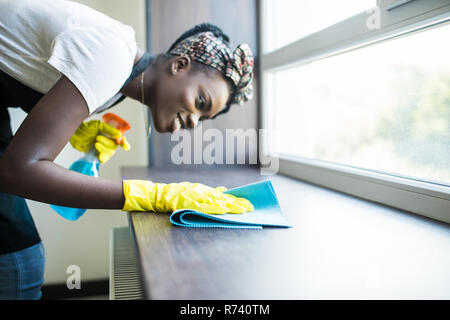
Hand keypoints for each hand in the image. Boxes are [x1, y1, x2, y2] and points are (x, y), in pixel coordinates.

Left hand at [70, 120, 129, 162]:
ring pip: (110, 152)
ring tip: (95, 144)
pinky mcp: (97, 153)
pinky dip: (103, 158)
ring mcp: (103, 147)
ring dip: (103, 149)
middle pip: (114, 146)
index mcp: (110, 132)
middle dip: (107, 143)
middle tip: (98, 138)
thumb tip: (119, 135)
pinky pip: (104, 158)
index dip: (124, 142)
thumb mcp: (98, 125)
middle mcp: (108, 140)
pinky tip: (99, 156)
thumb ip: (109, 130)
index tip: (125, 146)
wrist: (74, 134)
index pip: (120, 138)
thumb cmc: (85, 127)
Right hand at [122, 180, 253, 213]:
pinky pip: (204, 206)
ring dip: (230, 206)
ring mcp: (197, 197)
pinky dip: (214, 208)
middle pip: (224, 198)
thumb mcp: (196, 190)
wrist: (161, 194)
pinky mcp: (190, 203)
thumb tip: (224, 190)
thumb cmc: (178, 193)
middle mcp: (203, 192)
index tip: (248, 203)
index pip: (224, 195)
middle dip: (238, 203)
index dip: (237, 200)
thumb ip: (211, 192)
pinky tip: (223, 209)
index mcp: (205, 190)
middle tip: (251, 207)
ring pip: (217, 202)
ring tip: (242, 210)